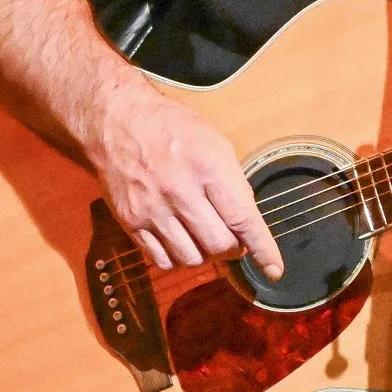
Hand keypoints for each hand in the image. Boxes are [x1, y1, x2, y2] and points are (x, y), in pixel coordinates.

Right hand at [89, 82, 283, 279]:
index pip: (242, 218)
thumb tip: (246, 223)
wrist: (117, 122)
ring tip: (204, 238)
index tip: (274, 269)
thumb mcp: (215, 143)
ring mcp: (152, 209)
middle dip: (234, 249)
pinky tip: (181, 242)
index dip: (262, 249)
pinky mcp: (130, 222)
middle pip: (218, 245)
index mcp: (207, 167)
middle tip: (233, 240)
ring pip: (191, 259)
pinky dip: (177, 259)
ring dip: (206, 256)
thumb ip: (233, 183)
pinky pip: (161, 260)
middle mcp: (180, 191)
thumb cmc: (172, 128)